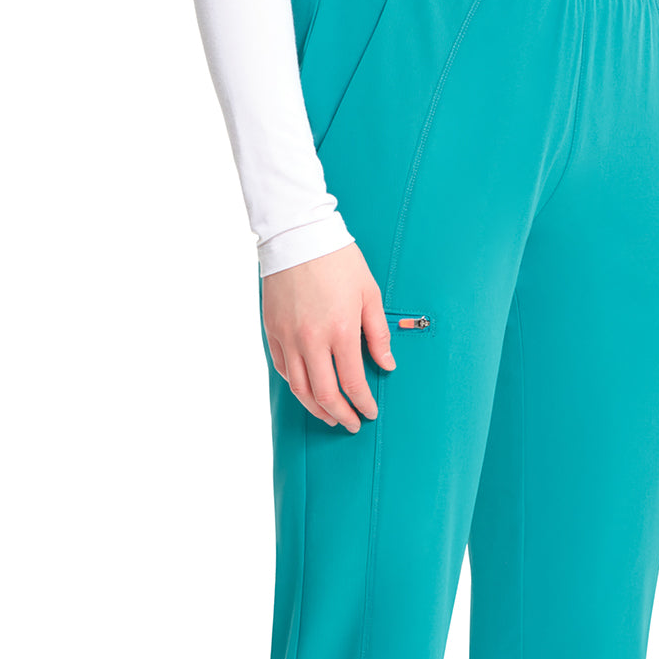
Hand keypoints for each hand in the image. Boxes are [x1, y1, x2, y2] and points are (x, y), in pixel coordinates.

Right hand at [262, 243, 396, 431]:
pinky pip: (283, 369)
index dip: (363, 404)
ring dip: (316, 409)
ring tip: (330, 416)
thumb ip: (378, 334)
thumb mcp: (369, 294)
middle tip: (352, 424)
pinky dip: (297, 385)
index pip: (353, 383)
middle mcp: (312, 340)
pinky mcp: (272, 331)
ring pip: (300, 389)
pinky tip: (308, 390)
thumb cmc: (338, 260)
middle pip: (325, 395)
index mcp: (341, 331)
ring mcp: (288, 337)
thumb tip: (386, 365)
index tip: (370, 412)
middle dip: (341, 415)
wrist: (298, 235)